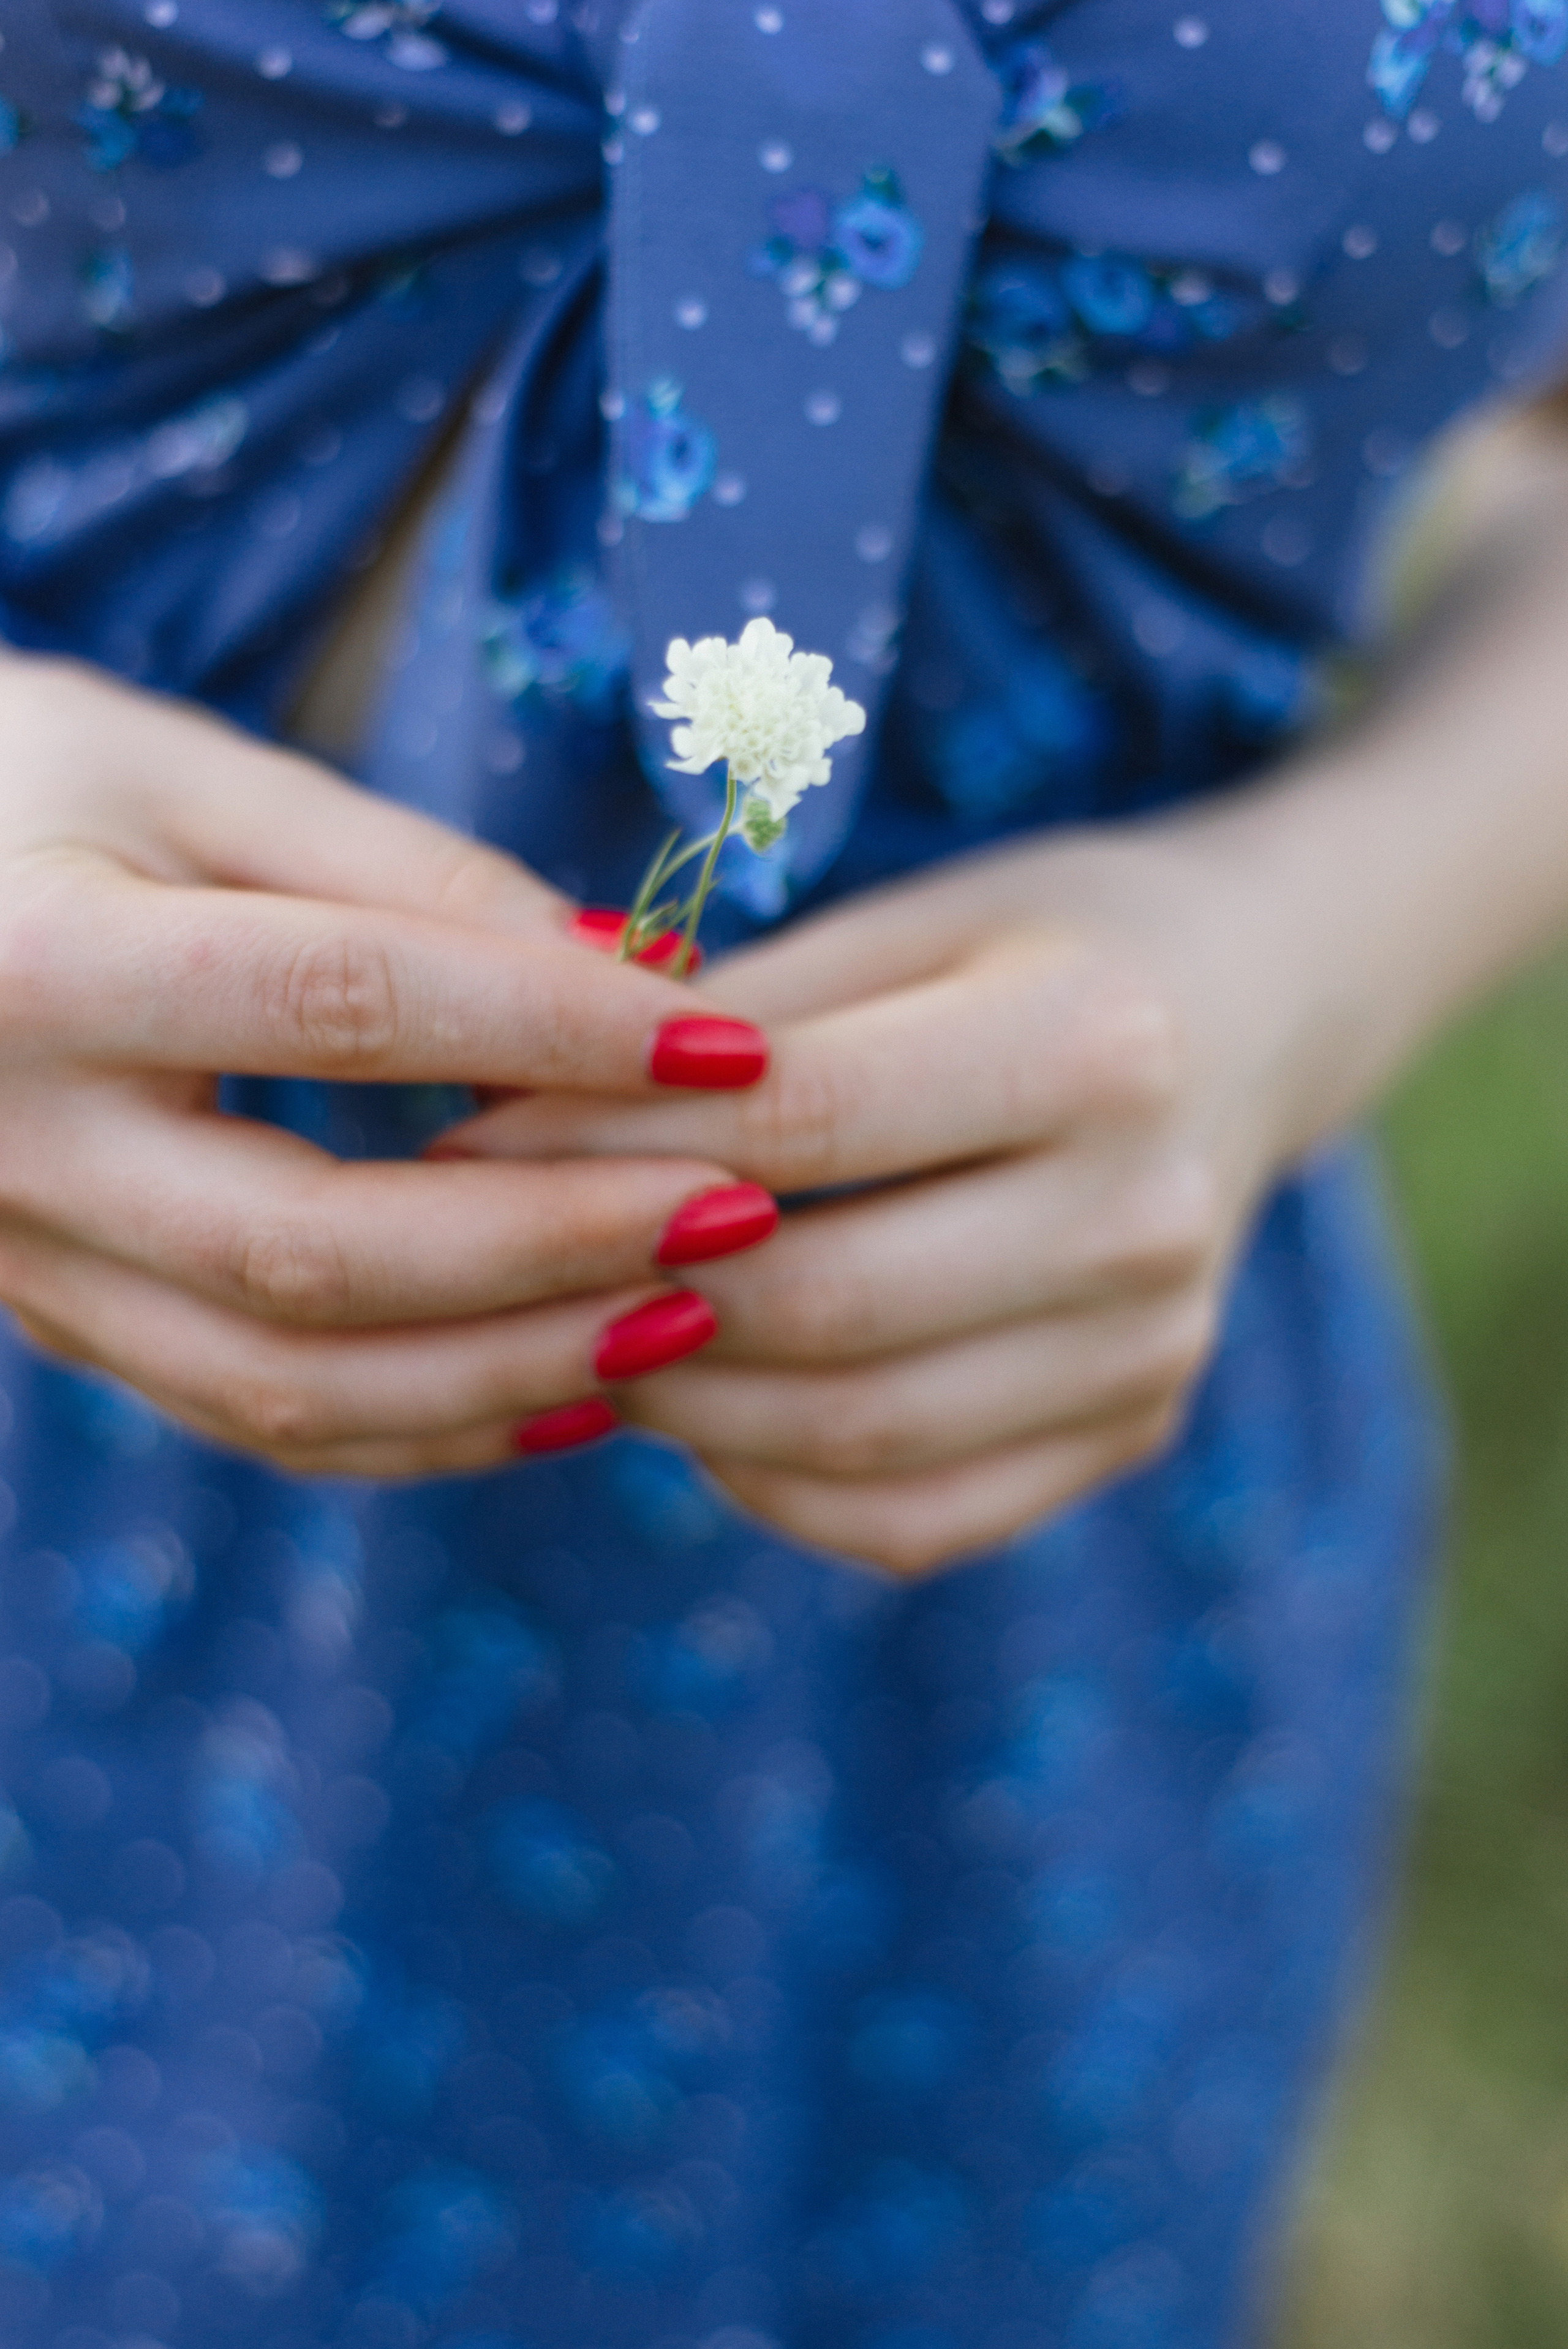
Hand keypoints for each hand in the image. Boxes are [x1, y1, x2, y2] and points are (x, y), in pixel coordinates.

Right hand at [0, 654, 774, 1475]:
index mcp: (42, 968)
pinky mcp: (60, 1325)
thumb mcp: (180, 772)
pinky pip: (255, 1418)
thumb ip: (397, 869)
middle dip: (554, 1249)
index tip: (732, 1037)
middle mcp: (12, 1150)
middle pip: (318, 1253)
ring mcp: (24, 1268)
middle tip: (742, 1214)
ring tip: (687, 1318)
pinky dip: (426, 1424)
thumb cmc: (10, 792)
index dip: (553, 1028)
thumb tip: (627, 964)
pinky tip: (565, 1385)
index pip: (340, 1004)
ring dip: (508, 1370)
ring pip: (286, 1384)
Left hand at [439, 817, 1343, 1571]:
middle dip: (628, 1291)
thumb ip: (733, 1025)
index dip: (607, 1141)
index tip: (464, 1138)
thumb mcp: (904, 922)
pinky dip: (772, 1479)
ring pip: (856, 1432)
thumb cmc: (1038, 940)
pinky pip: (908, 1513)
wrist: (1246, 1016)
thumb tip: (511, 1126)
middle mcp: (1149, 1215)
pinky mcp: (1130, 1429)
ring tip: (579, 1333)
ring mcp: (1153, 1348)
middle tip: (501, 1263)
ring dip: (680, 1400)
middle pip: (826, 1304)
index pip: (801, 1123)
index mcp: (1102, 1042)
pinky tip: (701, 1408)